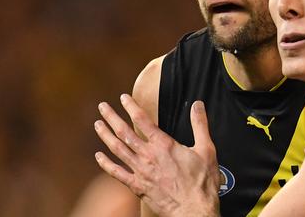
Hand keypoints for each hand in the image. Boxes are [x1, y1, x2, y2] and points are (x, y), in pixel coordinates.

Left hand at [94, 94, 219, 216]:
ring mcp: (140, 171)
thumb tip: (198, 105)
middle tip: (102, 107)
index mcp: (164, 145)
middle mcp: (148, 156)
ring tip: (97, 125)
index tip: (123, 98)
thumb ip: (200, 125)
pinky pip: (117, 173)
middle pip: (124, 132)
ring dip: (105, 136)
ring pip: (117, 150)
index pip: (142, 120)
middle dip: (112, 118)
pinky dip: (106, 164)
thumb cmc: (202, 182)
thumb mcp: (207, 149)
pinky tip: (99, 156)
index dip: (131, 107)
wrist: (194, 209)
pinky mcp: (137, 186)